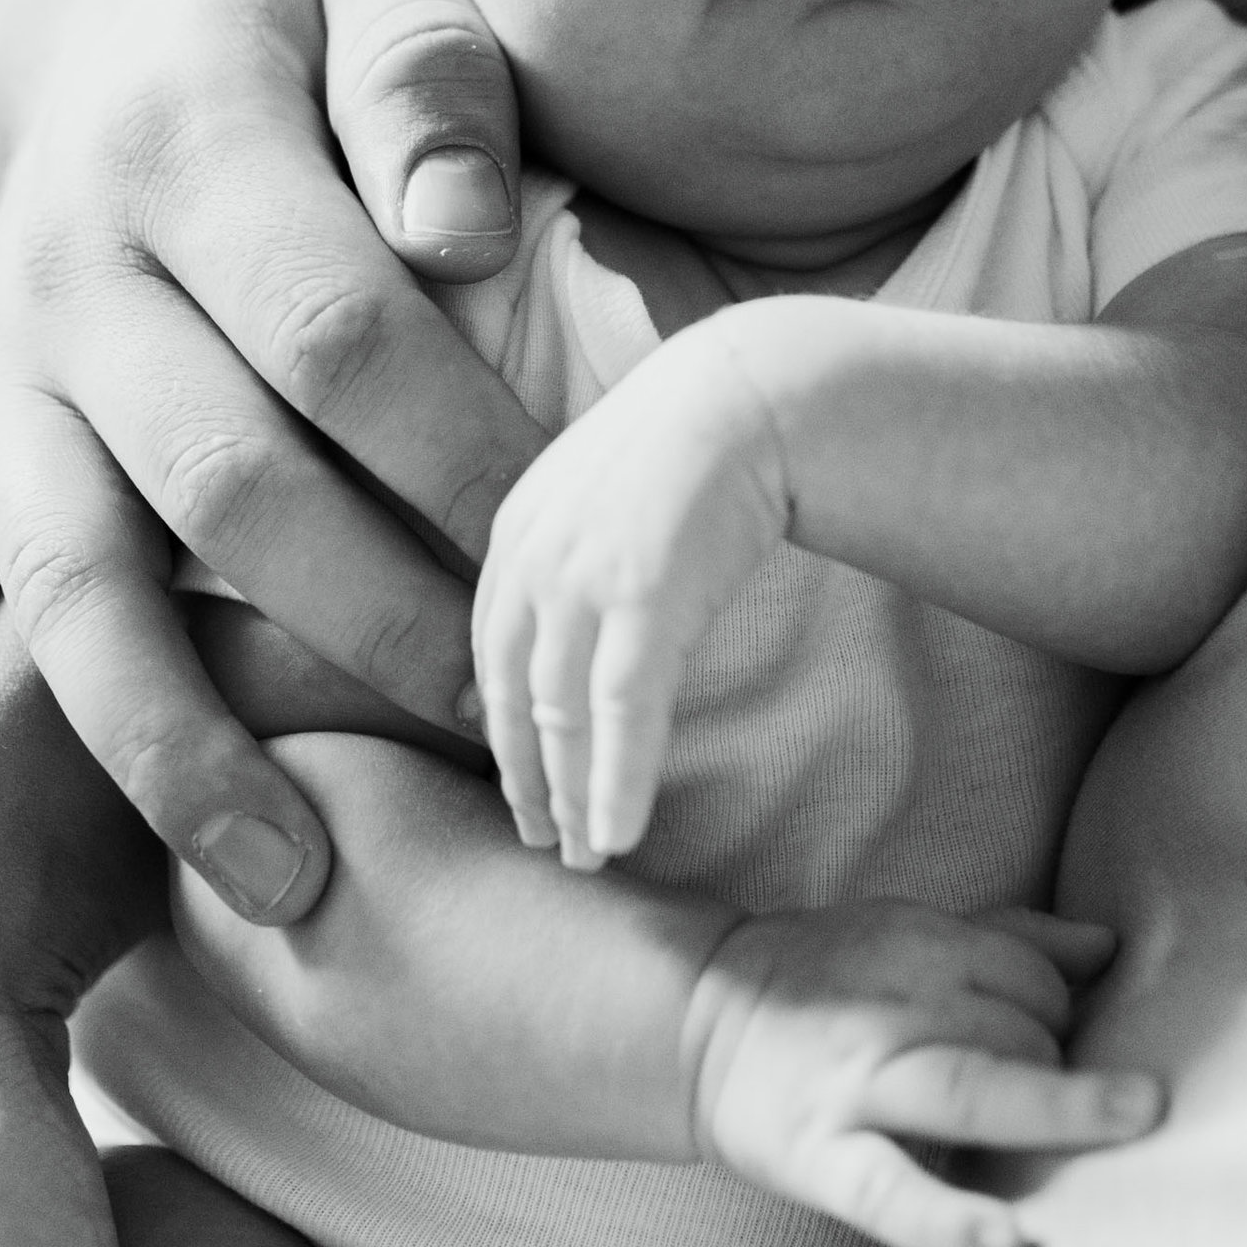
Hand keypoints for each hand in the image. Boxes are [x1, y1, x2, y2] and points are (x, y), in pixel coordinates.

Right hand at [0, 0, 539, 922]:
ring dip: (178, 737)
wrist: (142, 31)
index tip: (567, 563)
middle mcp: (68, 267)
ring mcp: (1, 376)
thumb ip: (432, 85)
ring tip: (295, 876)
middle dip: (375, 619)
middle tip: (505, 731)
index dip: (460, 453)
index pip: (340, 333)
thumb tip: (458, 236)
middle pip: (224, 481)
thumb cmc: (321, 34)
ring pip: (71, 578)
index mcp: (186, 138)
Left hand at [471, 323, 788, 869]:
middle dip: (527, 781)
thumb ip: (567, 559)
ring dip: (572, 798)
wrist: (754, 390)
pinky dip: (617, 781)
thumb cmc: (694, 443)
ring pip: (560, 718)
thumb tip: (565, 634)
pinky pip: (619, 712)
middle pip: (513, 698)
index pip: (492, 658)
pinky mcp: (643, 595)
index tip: (522, 789)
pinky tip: (621, 834)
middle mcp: (531, 558)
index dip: (503, 733)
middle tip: (545, 845)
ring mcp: (582, 577)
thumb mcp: (602, 496)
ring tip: (589, 856)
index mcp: (515, 535)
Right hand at [683, 900, 1164, 1246]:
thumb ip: (1013, 941)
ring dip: (1057, 1105)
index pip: (1031, 975)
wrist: (702, 1024)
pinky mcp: (822, 1161)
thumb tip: (1108, 948)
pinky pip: (891, 1192)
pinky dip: (948, 1219)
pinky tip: (1005, 1240)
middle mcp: (892, 1010)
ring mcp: (857, 1088)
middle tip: (1036, 1089)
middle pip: (1016, 1027)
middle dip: (1057, 1059)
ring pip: (974, 1085)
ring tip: (1133, 1116)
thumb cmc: (829, 985)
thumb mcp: (912, 935)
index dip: (1060, 1009)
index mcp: (917, 948)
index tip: (1049, 1036)